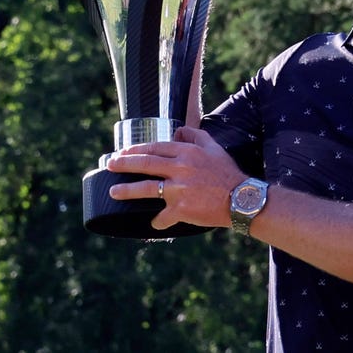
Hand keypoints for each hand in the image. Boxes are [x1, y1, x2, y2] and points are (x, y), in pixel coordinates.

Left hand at [106, 125, 244, 229]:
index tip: (123, 152)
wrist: (242, 199)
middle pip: (145, 163)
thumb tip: (177, 130)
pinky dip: (157, 220)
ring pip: (146, 188)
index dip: (136, 149)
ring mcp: (179, 190)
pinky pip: (162, 216)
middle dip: (124, 164)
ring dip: (127, 191)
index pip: (155, 147)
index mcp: (187, 152)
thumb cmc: (228, 173)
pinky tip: (154, 222)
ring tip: (113, 192)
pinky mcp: (181, 209)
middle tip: (110, 165)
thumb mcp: (214, 148)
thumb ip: (195, 135)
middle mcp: (180, 168)